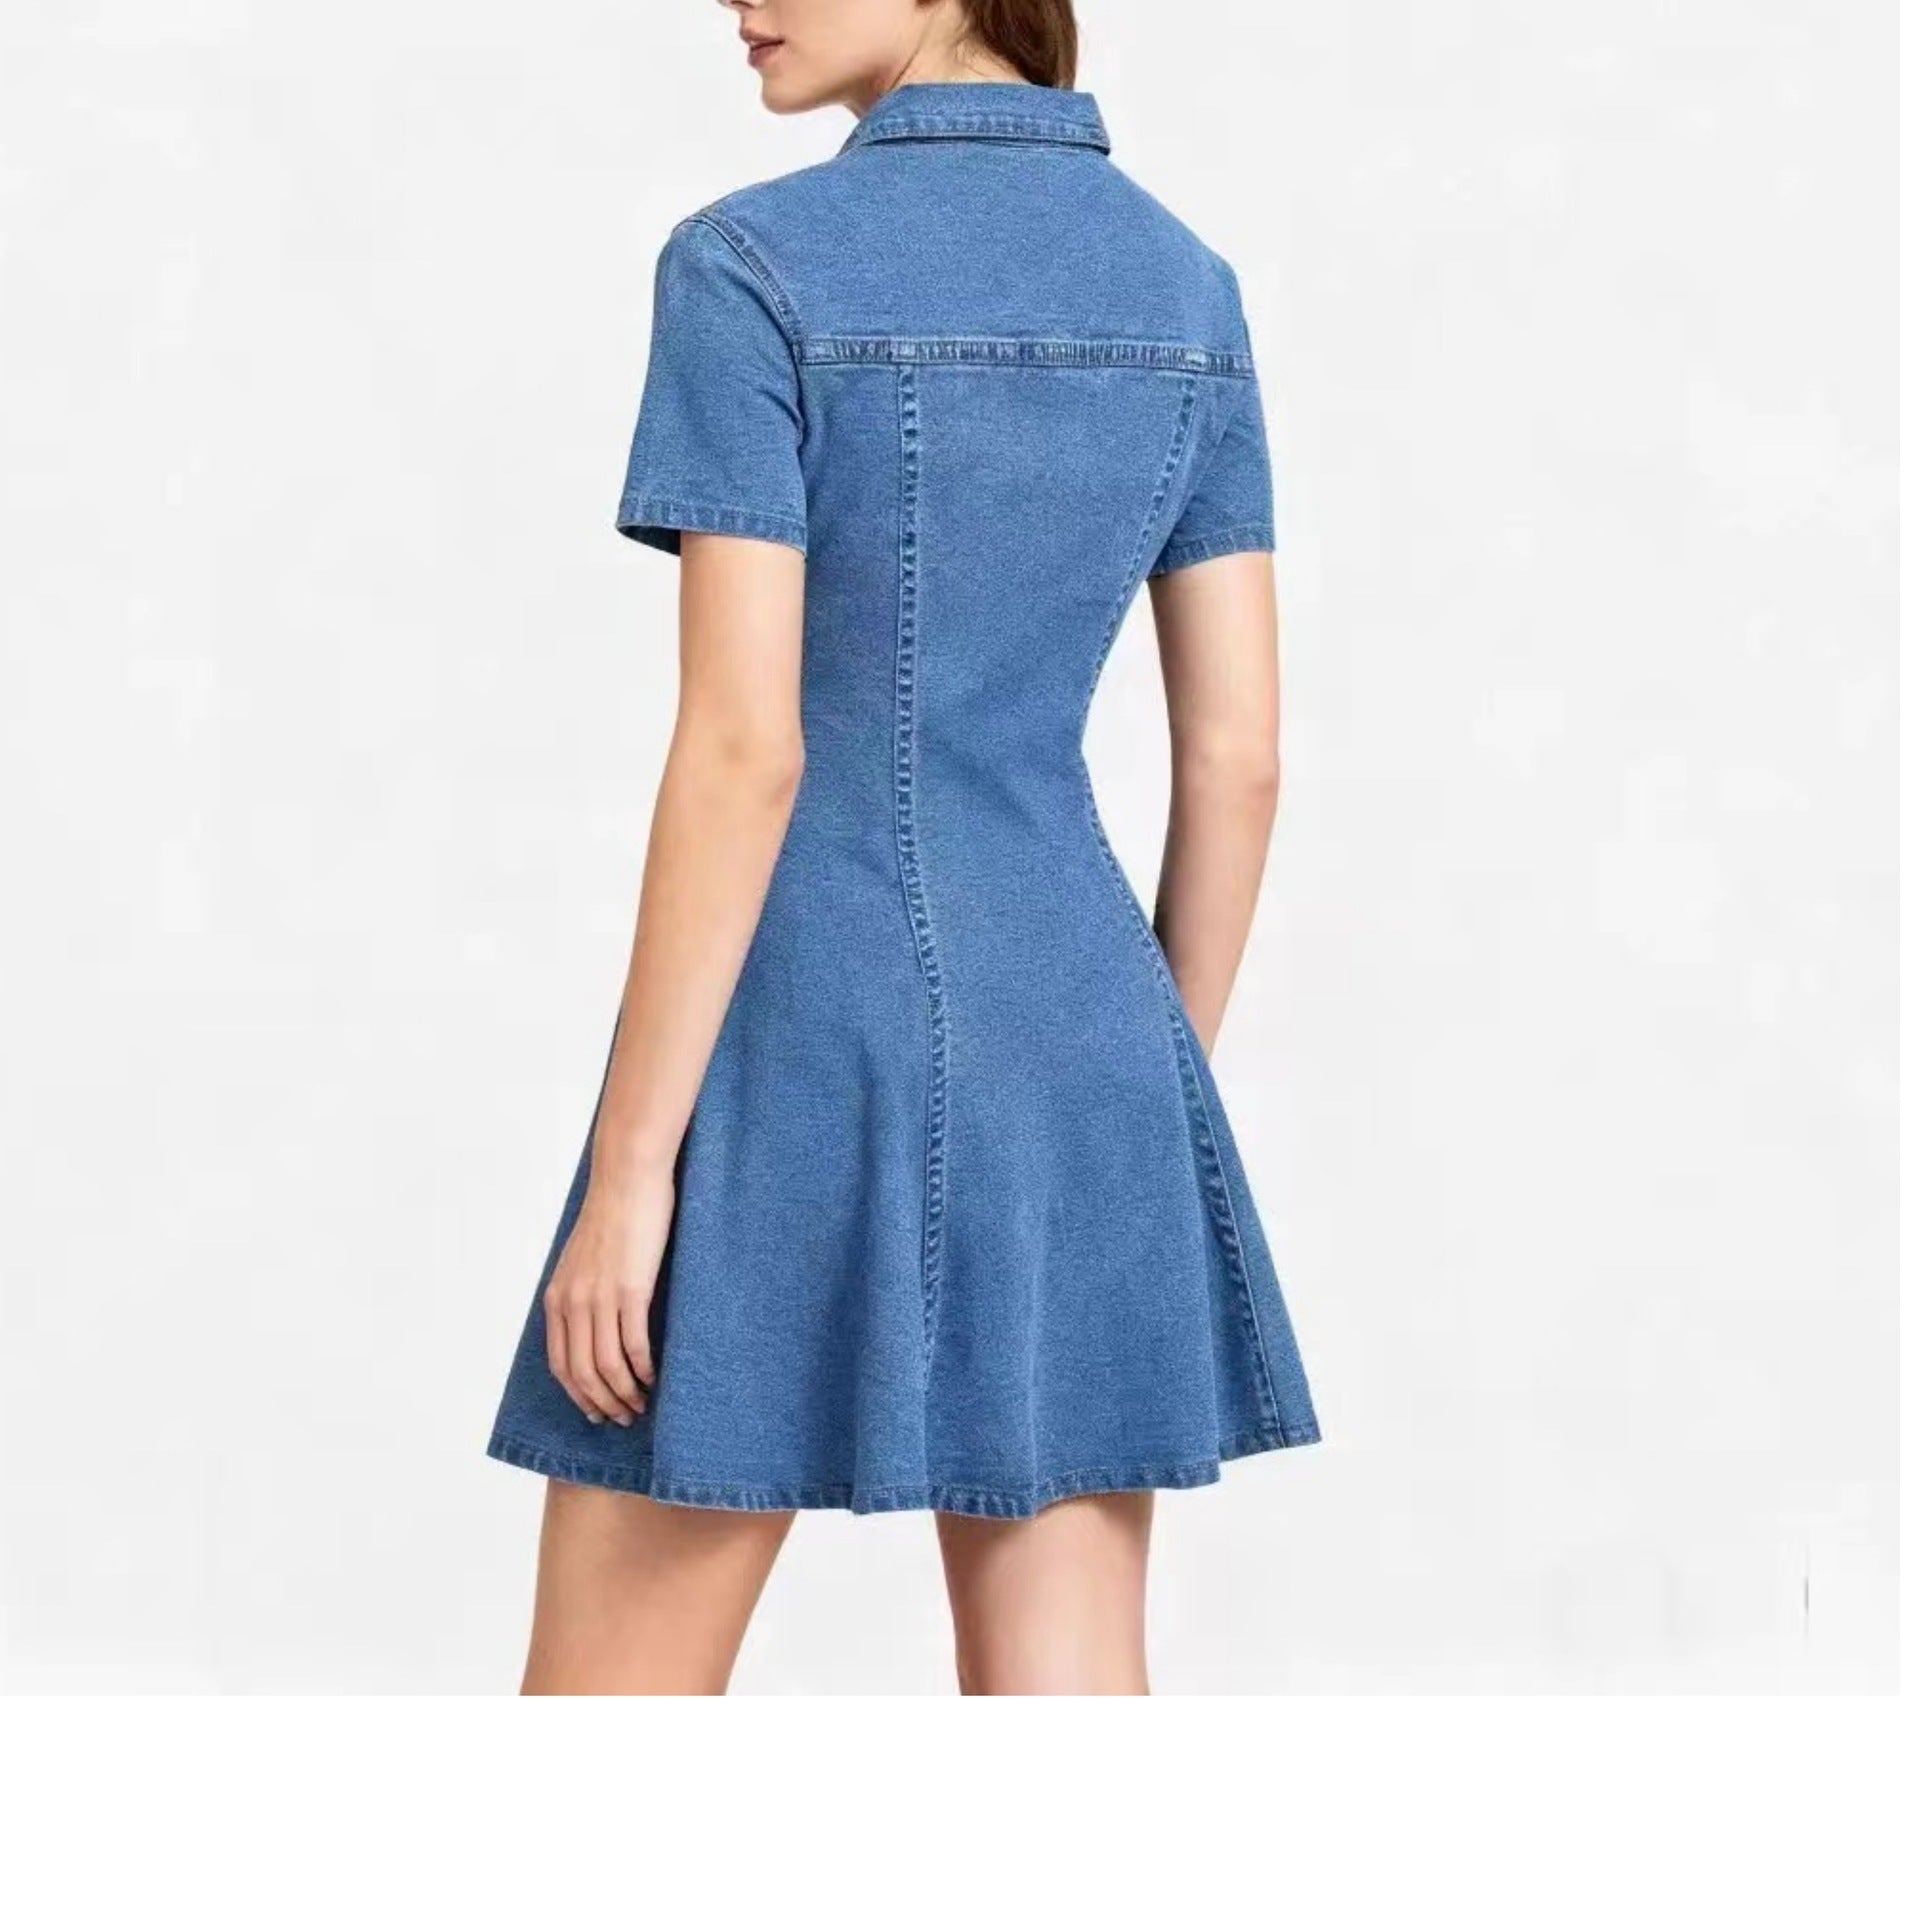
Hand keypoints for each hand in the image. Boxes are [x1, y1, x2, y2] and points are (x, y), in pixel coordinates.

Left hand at [543, 1165, 673, 1426]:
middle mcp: (573, 1302)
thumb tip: (591, 1325)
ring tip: (642, 1404)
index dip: (579, 1396)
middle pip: (583, 1373)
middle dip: (603, 1403)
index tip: (596, 1411)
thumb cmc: (613, 1215)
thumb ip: (581, 1293)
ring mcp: (601, 1297)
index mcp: (557, 1298)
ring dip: (625, 1393)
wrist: (628, 1178)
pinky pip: (634, 1344)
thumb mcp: (581, 1260)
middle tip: (624, 1417)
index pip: (561, 1365)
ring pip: (608, 1366)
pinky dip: (643, 1369)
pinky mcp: (631, 1289)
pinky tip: (654, 1377)